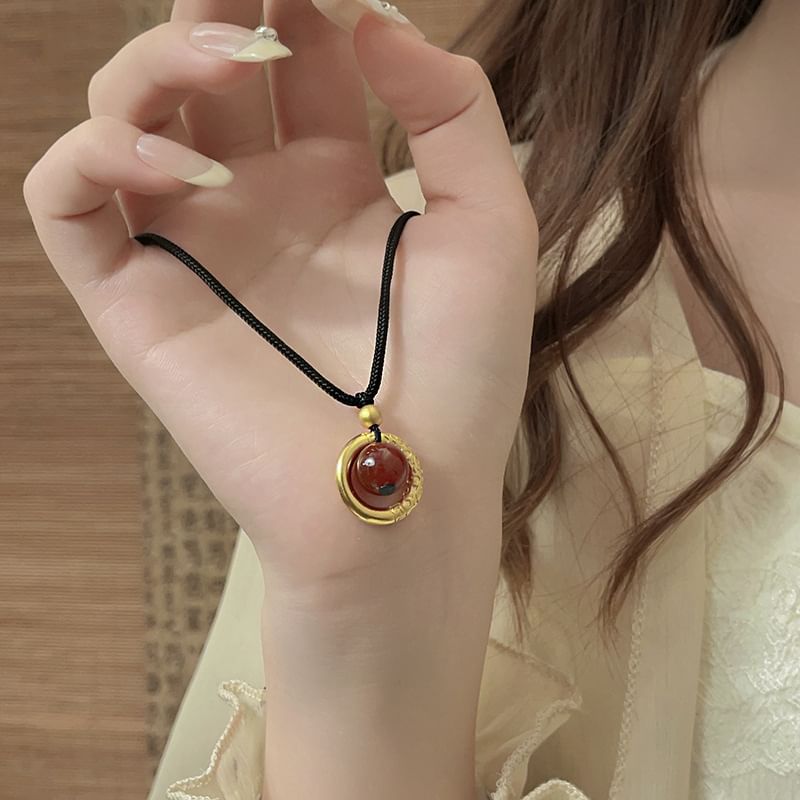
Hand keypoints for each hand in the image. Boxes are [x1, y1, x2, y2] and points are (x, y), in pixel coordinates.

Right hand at [24, 3, 538, 796]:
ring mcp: (192, 247)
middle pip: (202, 66)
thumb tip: (372, 17)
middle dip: (216, 5)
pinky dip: (101, 153)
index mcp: (334, 183)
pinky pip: (68, 198)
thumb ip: (451, 109)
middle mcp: (256, 204)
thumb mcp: (490, 224)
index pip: (296, 55)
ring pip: (123, 111)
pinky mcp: (137, 298)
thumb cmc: (461, 374)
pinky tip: (183, 171)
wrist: (406, 487)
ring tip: (231, 60)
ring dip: (161, 59)